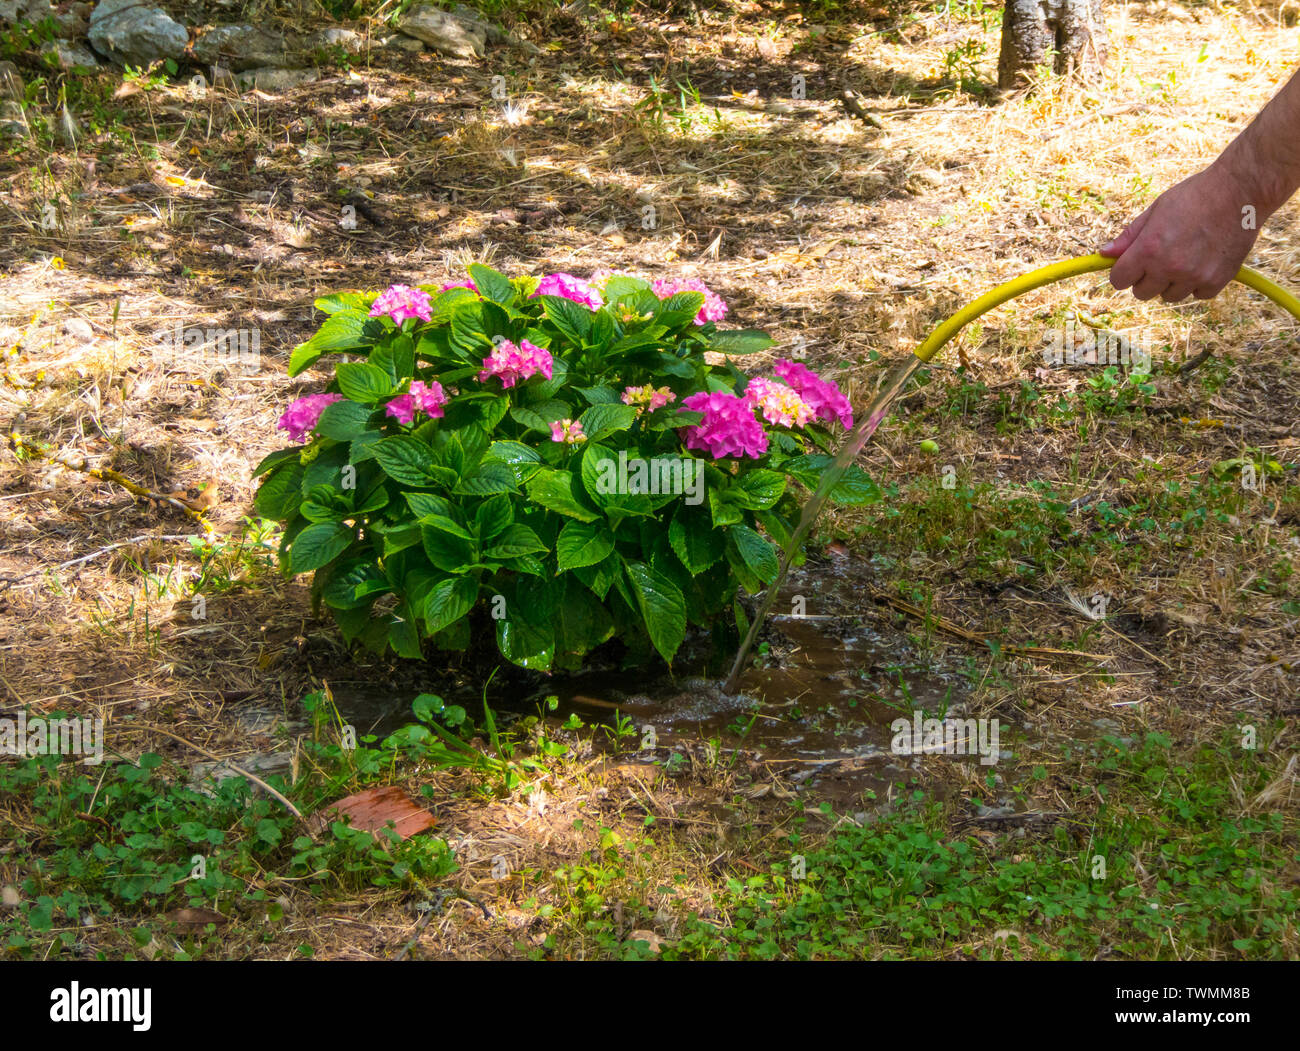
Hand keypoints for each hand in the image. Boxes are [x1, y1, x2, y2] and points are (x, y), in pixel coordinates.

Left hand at [1099, 164, 1259, 301]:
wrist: (1241, 190)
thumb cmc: (1195, 195)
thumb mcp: (1156, 210)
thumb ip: (1129, 236)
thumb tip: (1104, 254)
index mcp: (1148, 249)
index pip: (1119, 281)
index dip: (1124, 272)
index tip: (1132, 265)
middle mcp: (1168, 267)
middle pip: (1142, 293)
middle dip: (1147, 278)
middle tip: (1164, 256)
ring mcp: (1193, 276)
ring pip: (1170, 296)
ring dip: (1173, 282)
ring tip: (1187, 254)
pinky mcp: (1216, 281)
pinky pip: (1197, 295)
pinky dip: (1199, 283)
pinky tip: (1205, 260)